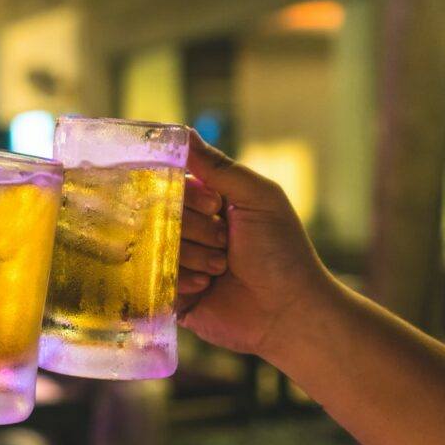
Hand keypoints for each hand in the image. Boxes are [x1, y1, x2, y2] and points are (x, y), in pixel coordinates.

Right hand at [176, 130, 330, 354]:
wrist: (290, 313)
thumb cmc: (283, 253)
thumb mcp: (258, 198)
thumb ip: (219, 167)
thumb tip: (181, 131)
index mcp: (206, 205)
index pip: (170, 186)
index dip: (189, 197)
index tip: (216, 208)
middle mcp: (188, 231)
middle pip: (160, 217)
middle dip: (196, 231)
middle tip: (226, 245)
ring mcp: (178, 264)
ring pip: (157, 248)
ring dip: (194, 258)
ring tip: (222, 269)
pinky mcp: (171, 295)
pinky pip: (154, 279)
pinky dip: (182, 280)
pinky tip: (207, 287)